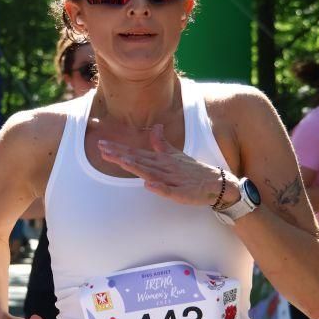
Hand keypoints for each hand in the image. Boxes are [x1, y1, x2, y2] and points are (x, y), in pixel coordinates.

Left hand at [97, 124, 238, 205]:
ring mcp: (172, 179)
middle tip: (101, 148)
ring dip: (135, 167)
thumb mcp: (176, 155)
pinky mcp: (181, 192)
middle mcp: (164, 167)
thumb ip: (162, 143)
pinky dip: (159, 188)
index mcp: (161, 159)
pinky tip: (148, 185)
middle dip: (120, 155)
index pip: (136, 153)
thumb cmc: (193, 170)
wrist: (217, 183)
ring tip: (120, 161)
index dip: (118, 149)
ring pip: (150, 173)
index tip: (101, 144)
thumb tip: (155, 126)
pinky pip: (169, 191)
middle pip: (138, 160)